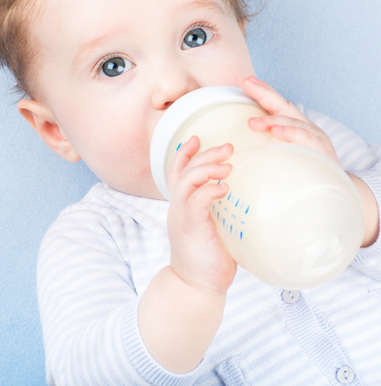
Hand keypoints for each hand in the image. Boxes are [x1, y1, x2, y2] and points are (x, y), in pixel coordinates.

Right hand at [167, 136, 236, 293]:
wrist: (195, 285)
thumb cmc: (209, 257)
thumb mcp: (213, 227)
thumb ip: (220, 210)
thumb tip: (245, 196)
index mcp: (183, 204)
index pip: (178, 170)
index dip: (185, 152)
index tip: (198, 137)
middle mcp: (178, 206)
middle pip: (184, 169)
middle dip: (205, 154)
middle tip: (228, 146)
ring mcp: (181, 215)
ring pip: (187, 180)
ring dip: (207, 168)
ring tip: (228, 165)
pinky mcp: (191, 227)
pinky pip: (196, 202)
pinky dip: (209, 190)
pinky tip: (225, 188)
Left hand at [242, 76, 339, 164]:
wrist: (335, 189)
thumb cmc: (304, 170)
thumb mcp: (284, 152)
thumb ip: (266, 144)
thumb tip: (239, 140)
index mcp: (294, 125)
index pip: (278, 105)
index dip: (264, 91)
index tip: (247, 81)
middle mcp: (304, 126)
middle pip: (283, 106)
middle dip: (264, 93)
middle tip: (246, 83)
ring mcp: (314, 136)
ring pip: (291, 122)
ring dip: (271, 120)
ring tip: (252, 122)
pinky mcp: (320, 150)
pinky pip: (304, 139)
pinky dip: (289, 133)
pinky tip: (276, 131)